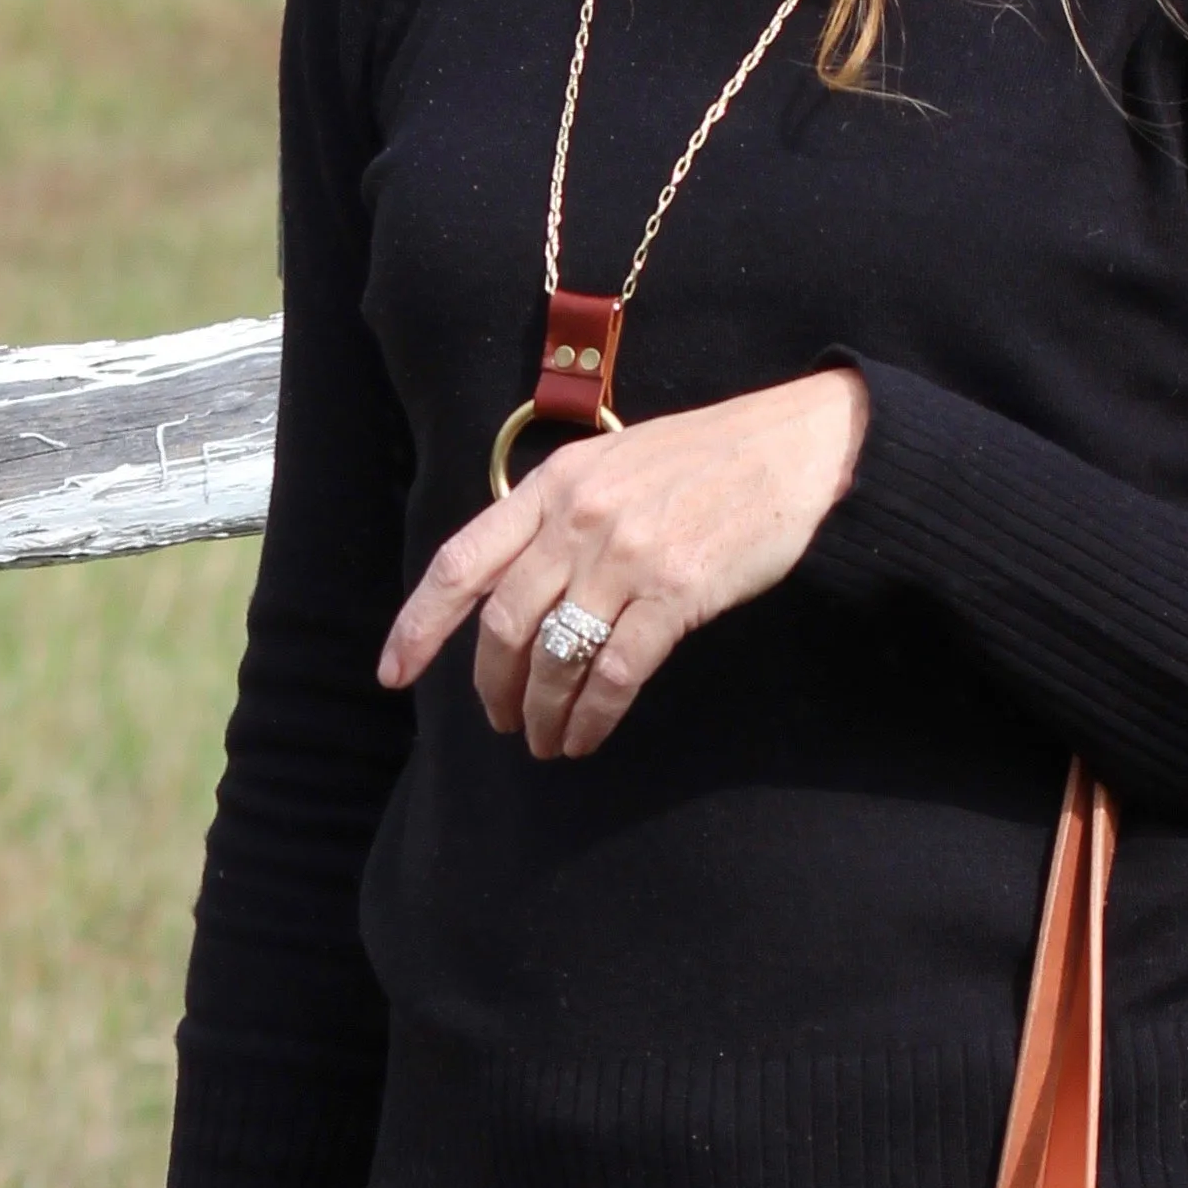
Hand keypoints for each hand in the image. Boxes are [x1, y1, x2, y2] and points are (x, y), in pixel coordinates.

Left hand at [378, 368, 869, 760]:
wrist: (794, 447)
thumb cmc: (701, 461)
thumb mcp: (609, 465)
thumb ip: (556, 517)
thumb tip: (512, 587)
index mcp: (552, 486)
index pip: (461, 562)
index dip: (419, 624)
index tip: (393, 673)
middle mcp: (579, 519)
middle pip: (503, 624)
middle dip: (490, 687)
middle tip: (500, 721)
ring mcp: (627, 556)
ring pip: (554, 657)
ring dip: (540, 713)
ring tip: (543, 740)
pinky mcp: (676, 592)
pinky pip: (615, 673)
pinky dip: (592, 716)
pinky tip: (586, 737)